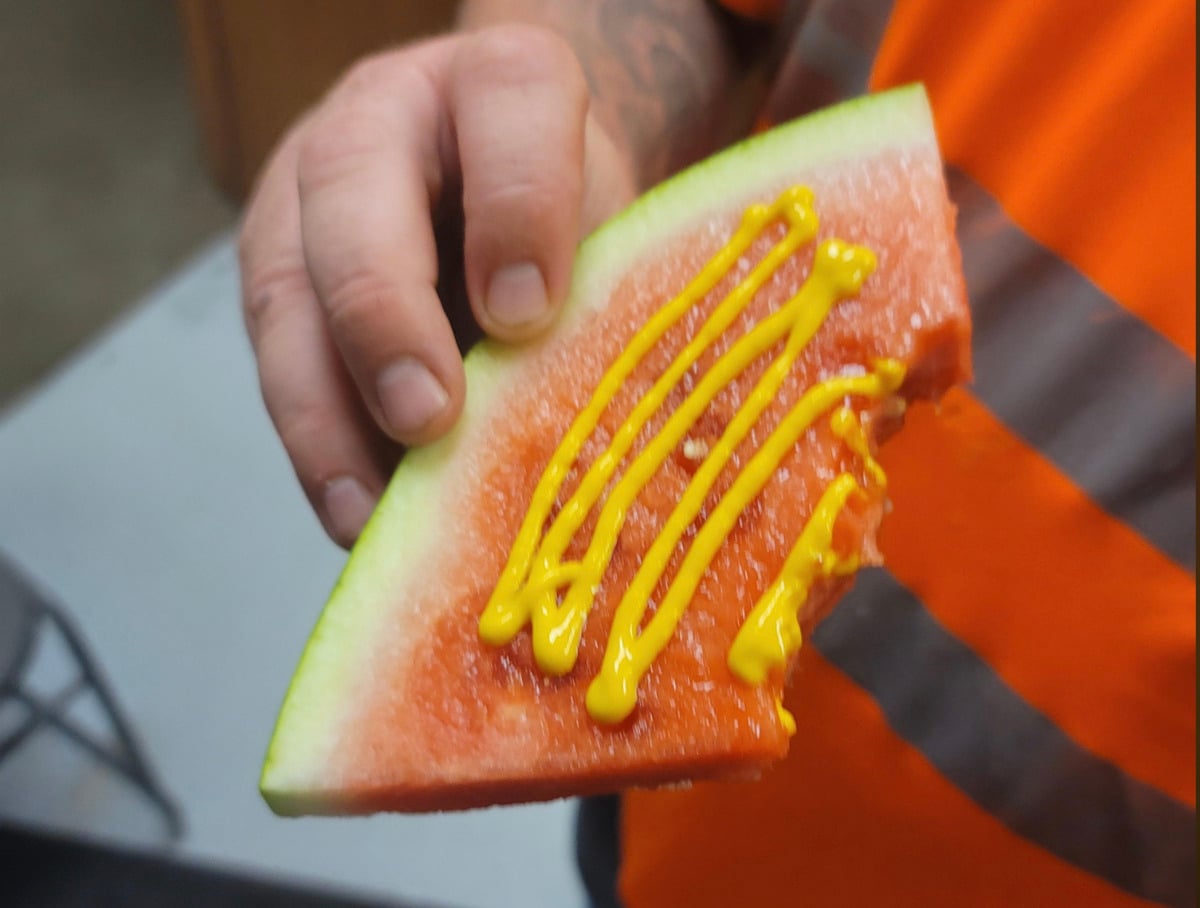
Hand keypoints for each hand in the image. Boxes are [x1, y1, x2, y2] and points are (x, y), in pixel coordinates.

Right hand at [239, 25, 637, 547]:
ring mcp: (308, 196)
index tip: (530, 314)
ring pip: (286, 294)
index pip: (509, 102)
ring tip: (369, 511)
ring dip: (324, 409)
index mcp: (495, 81)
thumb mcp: (605, 222)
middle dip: (383, 313)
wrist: (500, 184)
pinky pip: (280, 362)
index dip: (520, 208)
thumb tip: (573, 425)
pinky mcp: (279, 277)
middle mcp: (381, 119)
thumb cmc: (569, 211)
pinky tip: (355, 515)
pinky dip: (318, 446)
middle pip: (353, 195)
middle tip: (427, 418)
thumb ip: (591, 287)